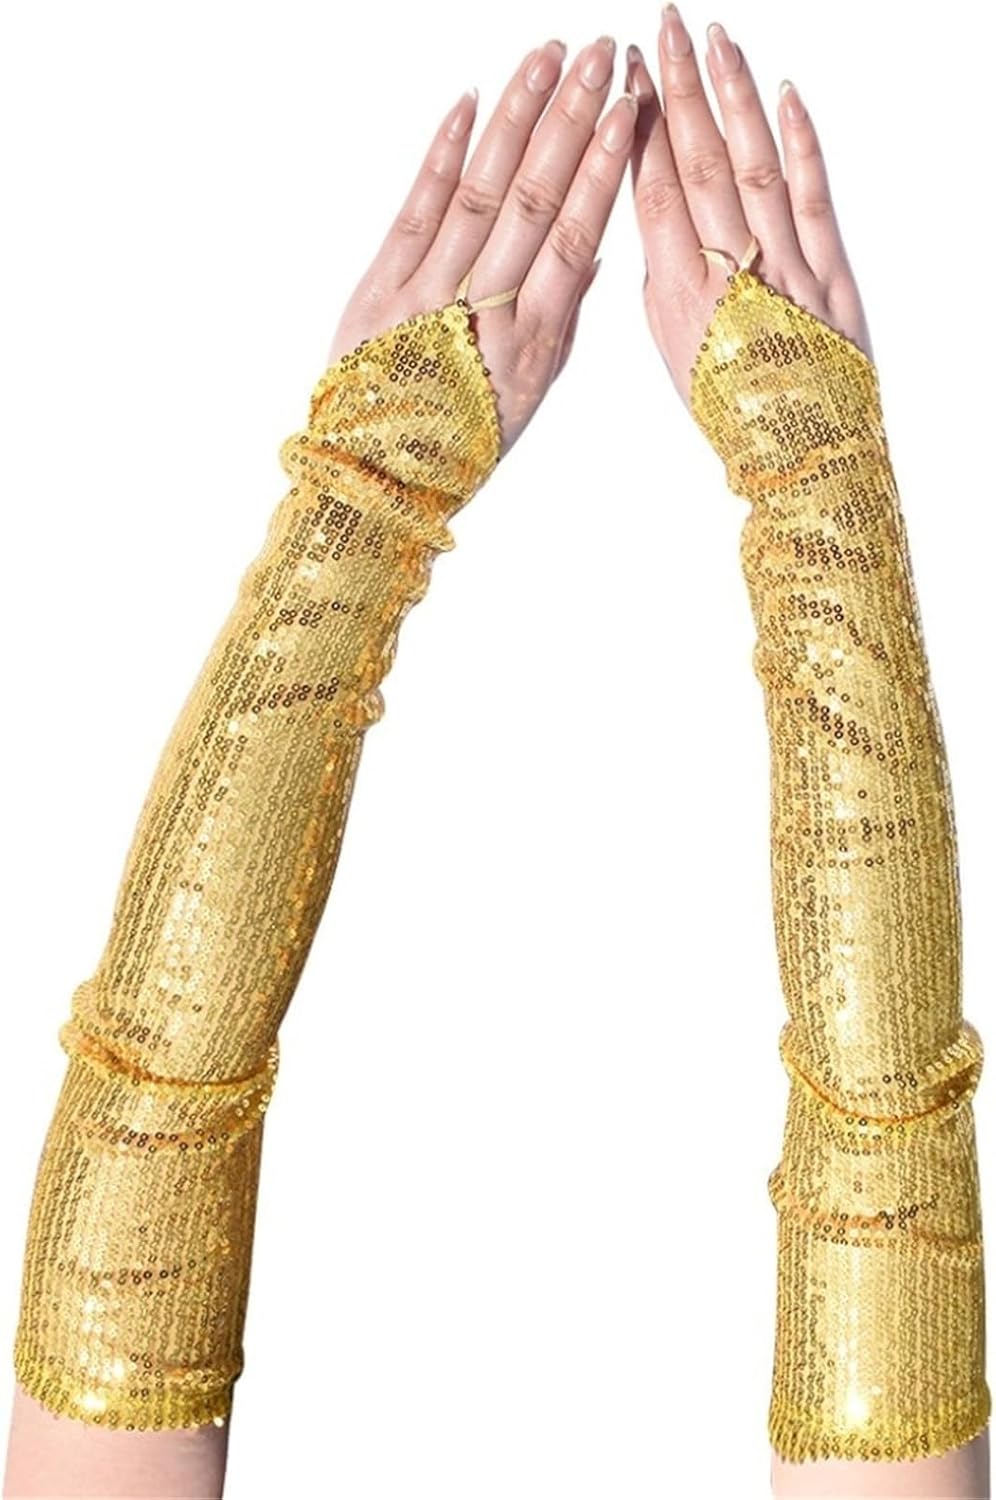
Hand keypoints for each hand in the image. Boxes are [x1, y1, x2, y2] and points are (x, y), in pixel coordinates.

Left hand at [327, 37, 636, 455]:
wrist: (376, 478)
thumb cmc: (458, 441)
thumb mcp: (525, 396)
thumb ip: (559, 323)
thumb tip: (587, 254)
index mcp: (527, 343)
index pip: (572, 237)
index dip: (600, 171)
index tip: (626, 115)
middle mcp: (480, 310)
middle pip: (533, 199)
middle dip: (570, 122)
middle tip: (600, 57)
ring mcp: (426, 293)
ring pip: (479, 192)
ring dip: (515, 119)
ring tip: (547, 60)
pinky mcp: (379, 286)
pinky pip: (416, 208)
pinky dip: (442, 153)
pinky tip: (469, 102)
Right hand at [626, 6, 871, 409]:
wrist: (801, 453)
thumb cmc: (733, 410)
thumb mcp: (676, 354)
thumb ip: (667, 286)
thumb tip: (663, 228)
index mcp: (681, 297)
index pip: (655, 191)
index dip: (640, 129)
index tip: (627, 80)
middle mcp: (731, 273)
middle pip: (699, 163)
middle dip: (679, 90)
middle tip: (664, 30)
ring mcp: (785, 267)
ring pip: (753, 165)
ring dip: (733, 98)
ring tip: (714, 42)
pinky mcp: (831, 269)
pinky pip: (813, 194)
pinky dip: (799, 142)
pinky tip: (784, 96)